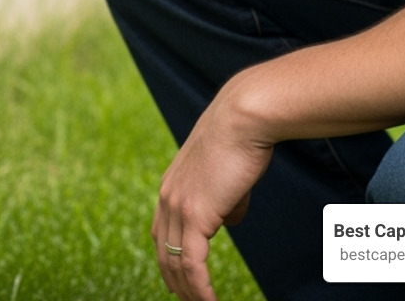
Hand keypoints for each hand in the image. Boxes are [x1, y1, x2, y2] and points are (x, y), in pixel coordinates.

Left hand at [153, 75, 274, 299]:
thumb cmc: (241, 142)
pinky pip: (192, 263)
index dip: (168, 259)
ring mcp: (178, 207)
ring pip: (176, 263)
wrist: (242, 120)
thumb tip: (227, 222)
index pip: (162, 234)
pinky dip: (199, 288)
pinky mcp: (194, 216)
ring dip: (188, 291)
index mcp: (171, 187)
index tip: (177, 281)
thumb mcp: (227, 177)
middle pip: (164, 252)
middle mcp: (167, 198)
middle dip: (174, 281)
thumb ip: (224, 202)